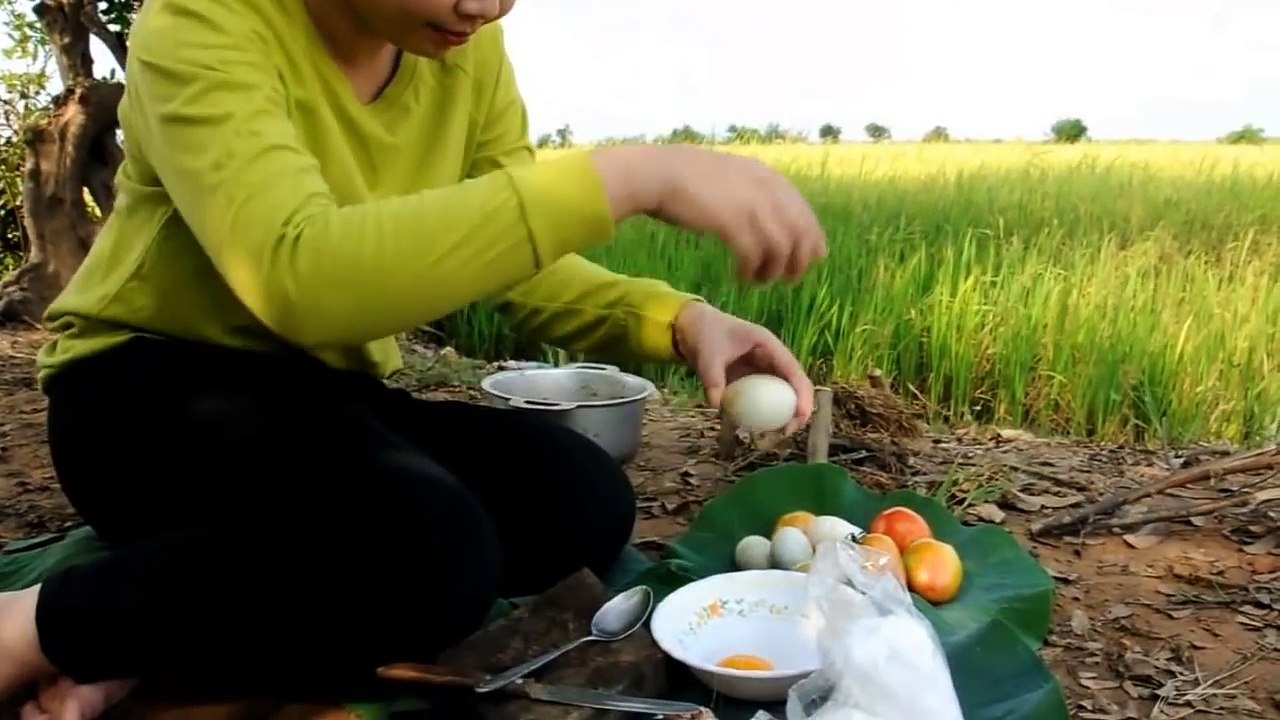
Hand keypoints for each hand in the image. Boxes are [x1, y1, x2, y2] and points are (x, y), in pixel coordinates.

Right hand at [591, 145, 827, 282]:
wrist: (658, 173)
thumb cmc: (686, 178)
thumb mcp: (729, 177)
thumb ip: (752, 191)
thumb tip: (771, 217)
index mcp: (766, 176)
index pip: (804, 211)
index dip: (812, 238)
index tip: (812, 258)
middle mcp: (764, 189)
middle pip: (800, 232)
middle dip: (799, 260)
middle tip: (787, 278)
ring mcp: (749, 205)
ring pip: (781, 248)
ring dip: (773, 270)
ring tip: (758, 280)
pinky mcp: (731, 222)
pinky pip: (754, 255)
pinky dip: (751, 271)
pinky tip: (740, 277)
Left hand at [672, 301, 814, 435]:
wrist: (691, 326)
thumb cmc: (704, 333)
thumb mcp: (708, 355)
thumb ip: (713, 379)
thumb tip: (717, 407)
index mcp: (768, 345)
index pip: (793, 370)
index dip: (802, 393)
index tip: (801, 415)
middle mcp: (770, 357)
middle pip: (794, 384)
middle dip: (798, 409)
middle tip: (787, 432)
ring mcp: (762, 368)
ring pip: (781, 393)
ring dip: (783, 413)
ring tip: (775, 435)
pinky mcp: (751, 378)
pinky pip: (763, 398)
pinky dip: (763, 412)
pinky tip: (755, 427)